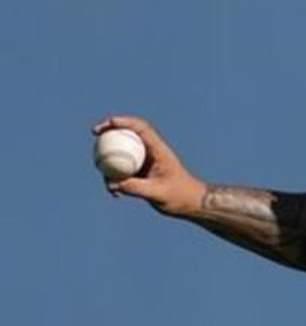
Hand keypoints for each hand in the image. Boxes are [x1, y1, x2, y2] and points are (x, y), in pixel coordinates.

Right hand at [92, 115, 207, 217]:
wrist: (191, 204)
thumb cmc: (180, 196)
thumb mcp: (157, 192)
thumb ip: (135, 187)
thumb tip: (111, 183)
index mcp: (159, 150)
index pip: (142, 129)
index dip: (124, 122)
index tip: (108, 124)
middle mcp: (151, 153)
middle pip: (129, 136)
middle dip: (111, 131)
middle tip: (94, 133)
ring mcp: (146, 162)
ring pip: (123, 154)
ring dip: (110, 162)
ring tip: (108, 183)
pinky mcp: (142, 173)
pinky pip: (124, 171)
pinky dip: (116, 179)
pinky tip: (116, 194)